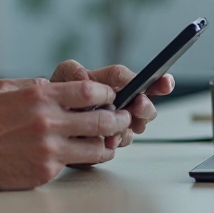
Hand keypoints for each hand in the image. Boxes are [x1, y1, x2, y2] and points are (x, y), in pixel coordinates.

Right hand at [0, 77, 130, 189]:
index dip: (107, 92)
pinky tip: (89, 153)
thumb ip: (36, 84)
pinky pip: (79, 162)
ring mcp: (50, 147)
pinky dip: (87, 157)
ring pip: (97, 146)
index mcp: (40, 96)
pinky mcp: (48, 168)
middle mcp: (49, 121)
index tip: (111, 95)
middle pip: (101, 119)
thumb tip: (58, 85)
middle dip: (118, 118)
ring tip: (110, 139)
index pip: (88, 90)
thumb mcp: (8, 88)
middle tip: (123, 117)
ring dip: (108, 142)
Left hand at [50, 60, 173, 148]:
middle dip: (145, 106)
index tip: (164, 82)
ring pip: (136, 124)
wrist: (49, 120)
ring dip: (129, 127)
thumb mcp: (61, 77)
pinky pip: (122, 140)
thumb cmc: (57, 94)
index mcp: (106, 82)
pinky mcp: (111, 139)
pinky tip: (110, 141)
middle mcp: (118, 101)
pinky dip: (118, 141)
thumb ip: (72, 71)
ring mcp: (116, 121)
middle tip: (139, 108)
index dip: (150, 79)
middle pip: (142, 102)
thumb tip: (84, 77)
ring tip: (116, 129)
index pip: (129, 78)